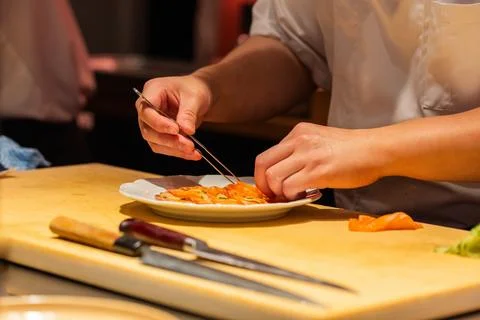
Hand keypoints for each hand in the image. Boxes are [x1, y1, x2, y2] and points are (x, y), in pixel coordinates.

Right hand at [135, 75, 211, 159]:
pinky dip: (178, 152)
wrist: (200, 96)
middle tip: (189, 145)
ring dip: (174, 149)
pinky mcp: (159, 135)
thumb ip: (188, 114)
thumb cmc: (194, 89)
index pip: (146, 111)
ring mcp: (151, 123)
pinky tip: (192, 154)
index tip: (176, 130)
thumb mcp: (194, 98)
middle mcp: (147, 109)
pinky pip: (164, 147)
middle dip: (169, 140)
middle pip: (149, 130)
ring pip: (155, 142)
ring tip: (193, 151)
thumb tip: (186, 130)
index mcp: (152, 91)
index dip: (159, 123)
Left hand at [254, 122, 381, 199]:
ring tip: (293, 195)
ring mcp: (308, 155)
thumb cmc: (351, 149)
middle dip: (264, 185)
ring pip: (274, 178)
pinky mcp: (318, 171)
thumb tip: (284, 171)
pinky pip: (290, 187)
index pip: (266, 156)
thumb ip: (300, 151)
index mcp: (298, 132)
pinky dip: (292, 196)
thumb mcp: (319, 140)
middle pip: (263, 165)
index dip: (262, 176)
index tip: (269, 187)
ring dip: (279, 192)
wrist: (376, 150)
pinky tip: (306, 194)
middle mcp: (299, 141)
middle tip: (275, 195)